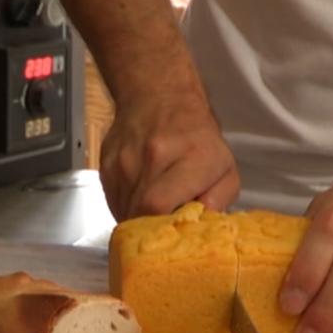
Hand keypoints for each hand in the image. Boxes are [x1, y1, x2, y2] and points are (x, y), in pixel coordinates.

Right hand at [99, 94, 238, 220]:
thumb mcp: (226, 169)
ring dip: (135, 221)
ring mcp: (125, 159)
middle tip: (161, 234)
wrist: (160, 97)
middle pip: (138, 212)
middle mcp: (154, 156)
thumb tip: (199, 226)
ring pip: (122, 209)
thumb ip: (219, 201)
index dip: (162, 229)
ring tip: (152, 216)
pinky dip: (125, 208)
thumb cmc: (199, 140)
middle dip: (149, 231)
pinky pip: (111, 200)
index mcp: (191, 159)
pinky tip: (138, 201)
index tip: (171, 236)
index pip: (159, 205)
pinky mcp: (106, 164)